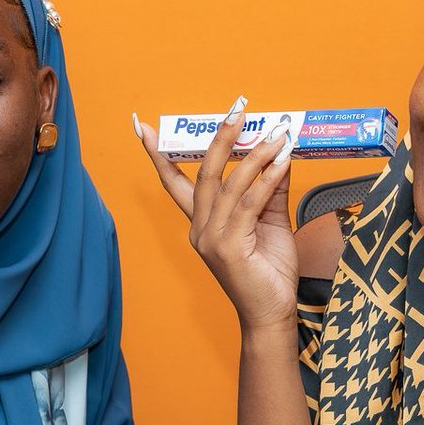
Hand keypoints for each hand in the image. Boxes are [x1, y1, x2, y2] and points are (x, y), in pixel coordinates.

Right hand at [135, 101, 298, 328]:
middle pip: (202, 173)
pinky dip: (266, 179)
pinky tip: (282, 163)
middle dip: (220, 138)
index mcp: (201, 223)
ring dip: (255, 155)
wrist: (272, 315)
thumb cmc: (269, 272)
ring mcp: (210, 239)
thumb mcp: (270, 223)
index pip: (175, 182)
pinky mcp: (228, 248)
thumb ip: (270, 190)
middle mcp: (199, 229)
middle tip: (237, 109)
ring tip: (278, 135)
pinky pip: (248, 204)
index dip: (158, 154)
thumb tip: (278, 154)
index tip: (141, 126)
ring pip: (228, 185)